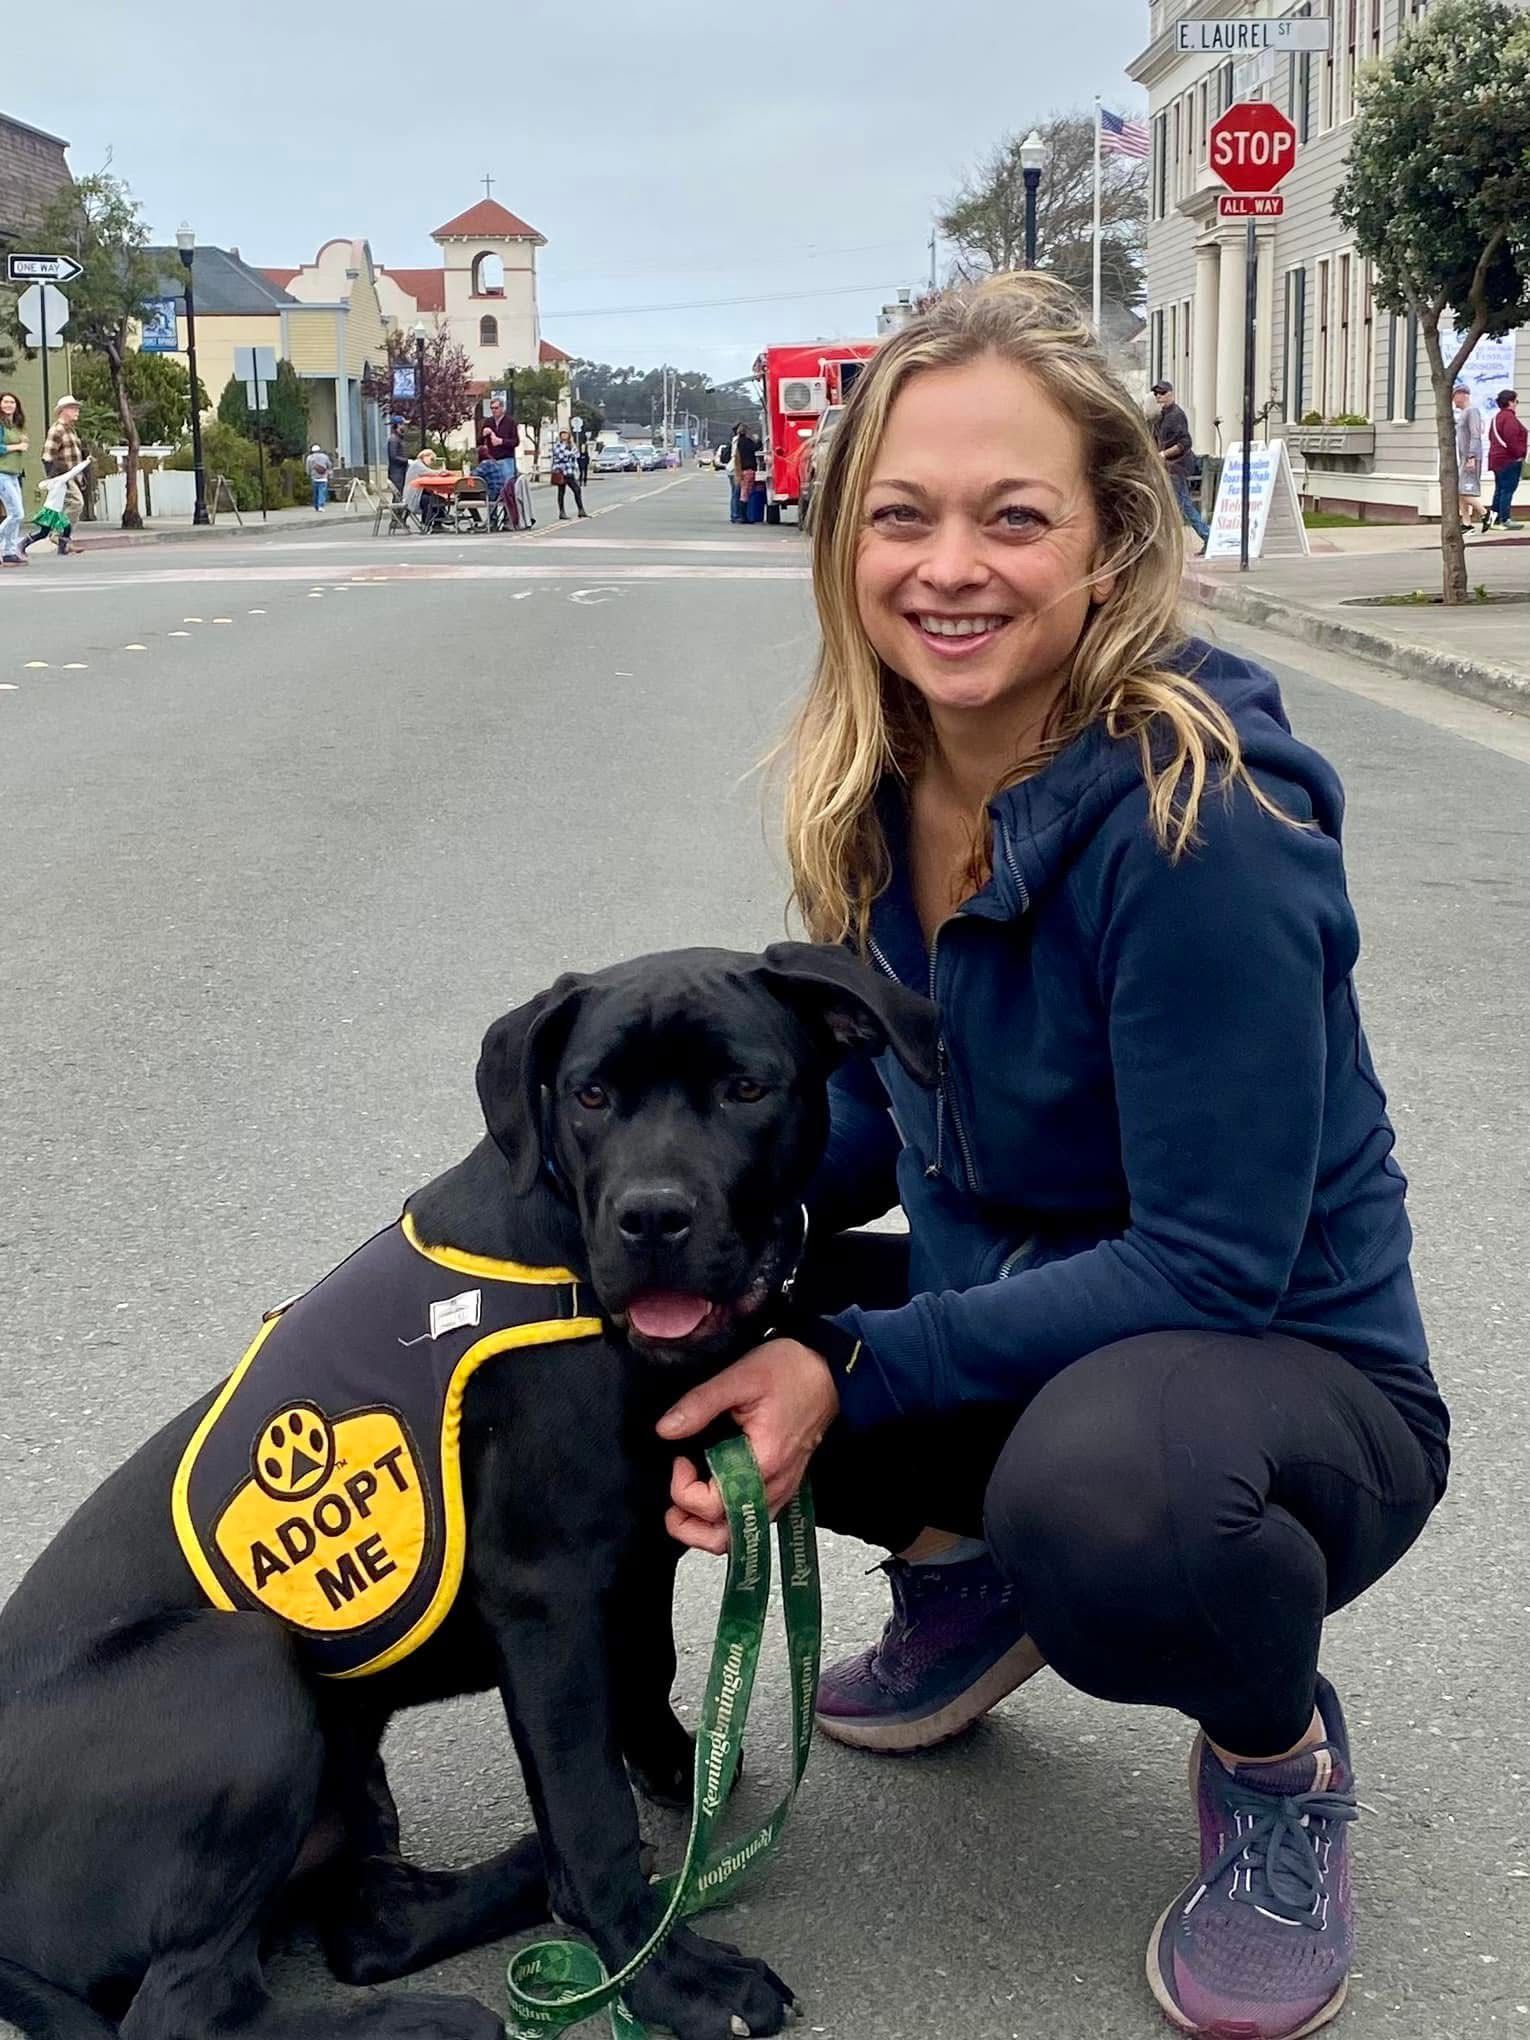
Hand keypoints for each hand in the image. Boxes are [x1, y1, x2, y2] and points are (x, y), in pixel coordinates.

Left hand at [657, 1339, 838, 1553]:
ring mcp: (781, 1491)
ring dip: (704, 1526)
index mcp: (763, 1464)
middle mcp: (774, 1487)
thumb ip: (700, 1404)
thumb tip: (665, 1429)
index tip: (679, 1458)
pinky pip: (750, 1520)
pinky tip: (711, 1492)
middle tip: (675, 1492)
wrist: (829, 1370)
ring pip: (737, 1537)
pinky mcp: (782, 1487)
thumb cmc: (791, 1371)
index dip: (682, 1489)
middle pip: (723, 1539)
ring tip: (687, 1495)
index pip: (711, 1507)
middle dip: (688, 1526)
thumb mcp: (740, 1377)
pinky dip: (725, 1518)